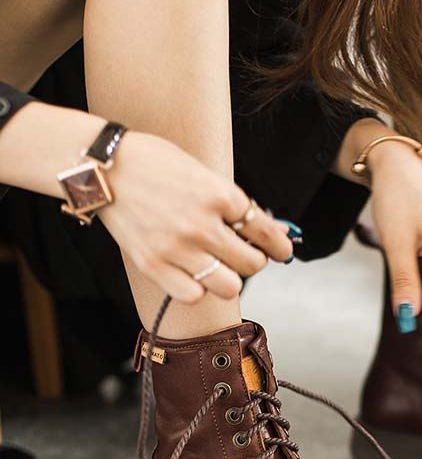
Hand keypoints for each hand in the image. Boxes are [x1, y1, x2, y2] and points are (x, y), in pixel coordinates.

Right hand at [99, 131, 292, 302]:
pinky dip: (198, 289)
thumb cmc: (154, 163)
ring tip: (221, 268)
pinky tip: (194, 276)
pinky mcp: (154, 265)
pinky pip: (193, 296)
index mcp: (219, 194)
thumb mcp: (201, 171)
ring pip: (229, 286)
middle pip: (253, 263)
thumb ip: (231, 201)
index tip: (282, 251)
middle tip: (247, 256)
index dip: (279, 244)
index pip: (266, 231)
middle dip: (255, 261)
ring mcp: (178, 248)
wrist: (102, 168)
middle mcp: (202, 224)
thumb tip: (266, 228)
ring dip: (230, 279)